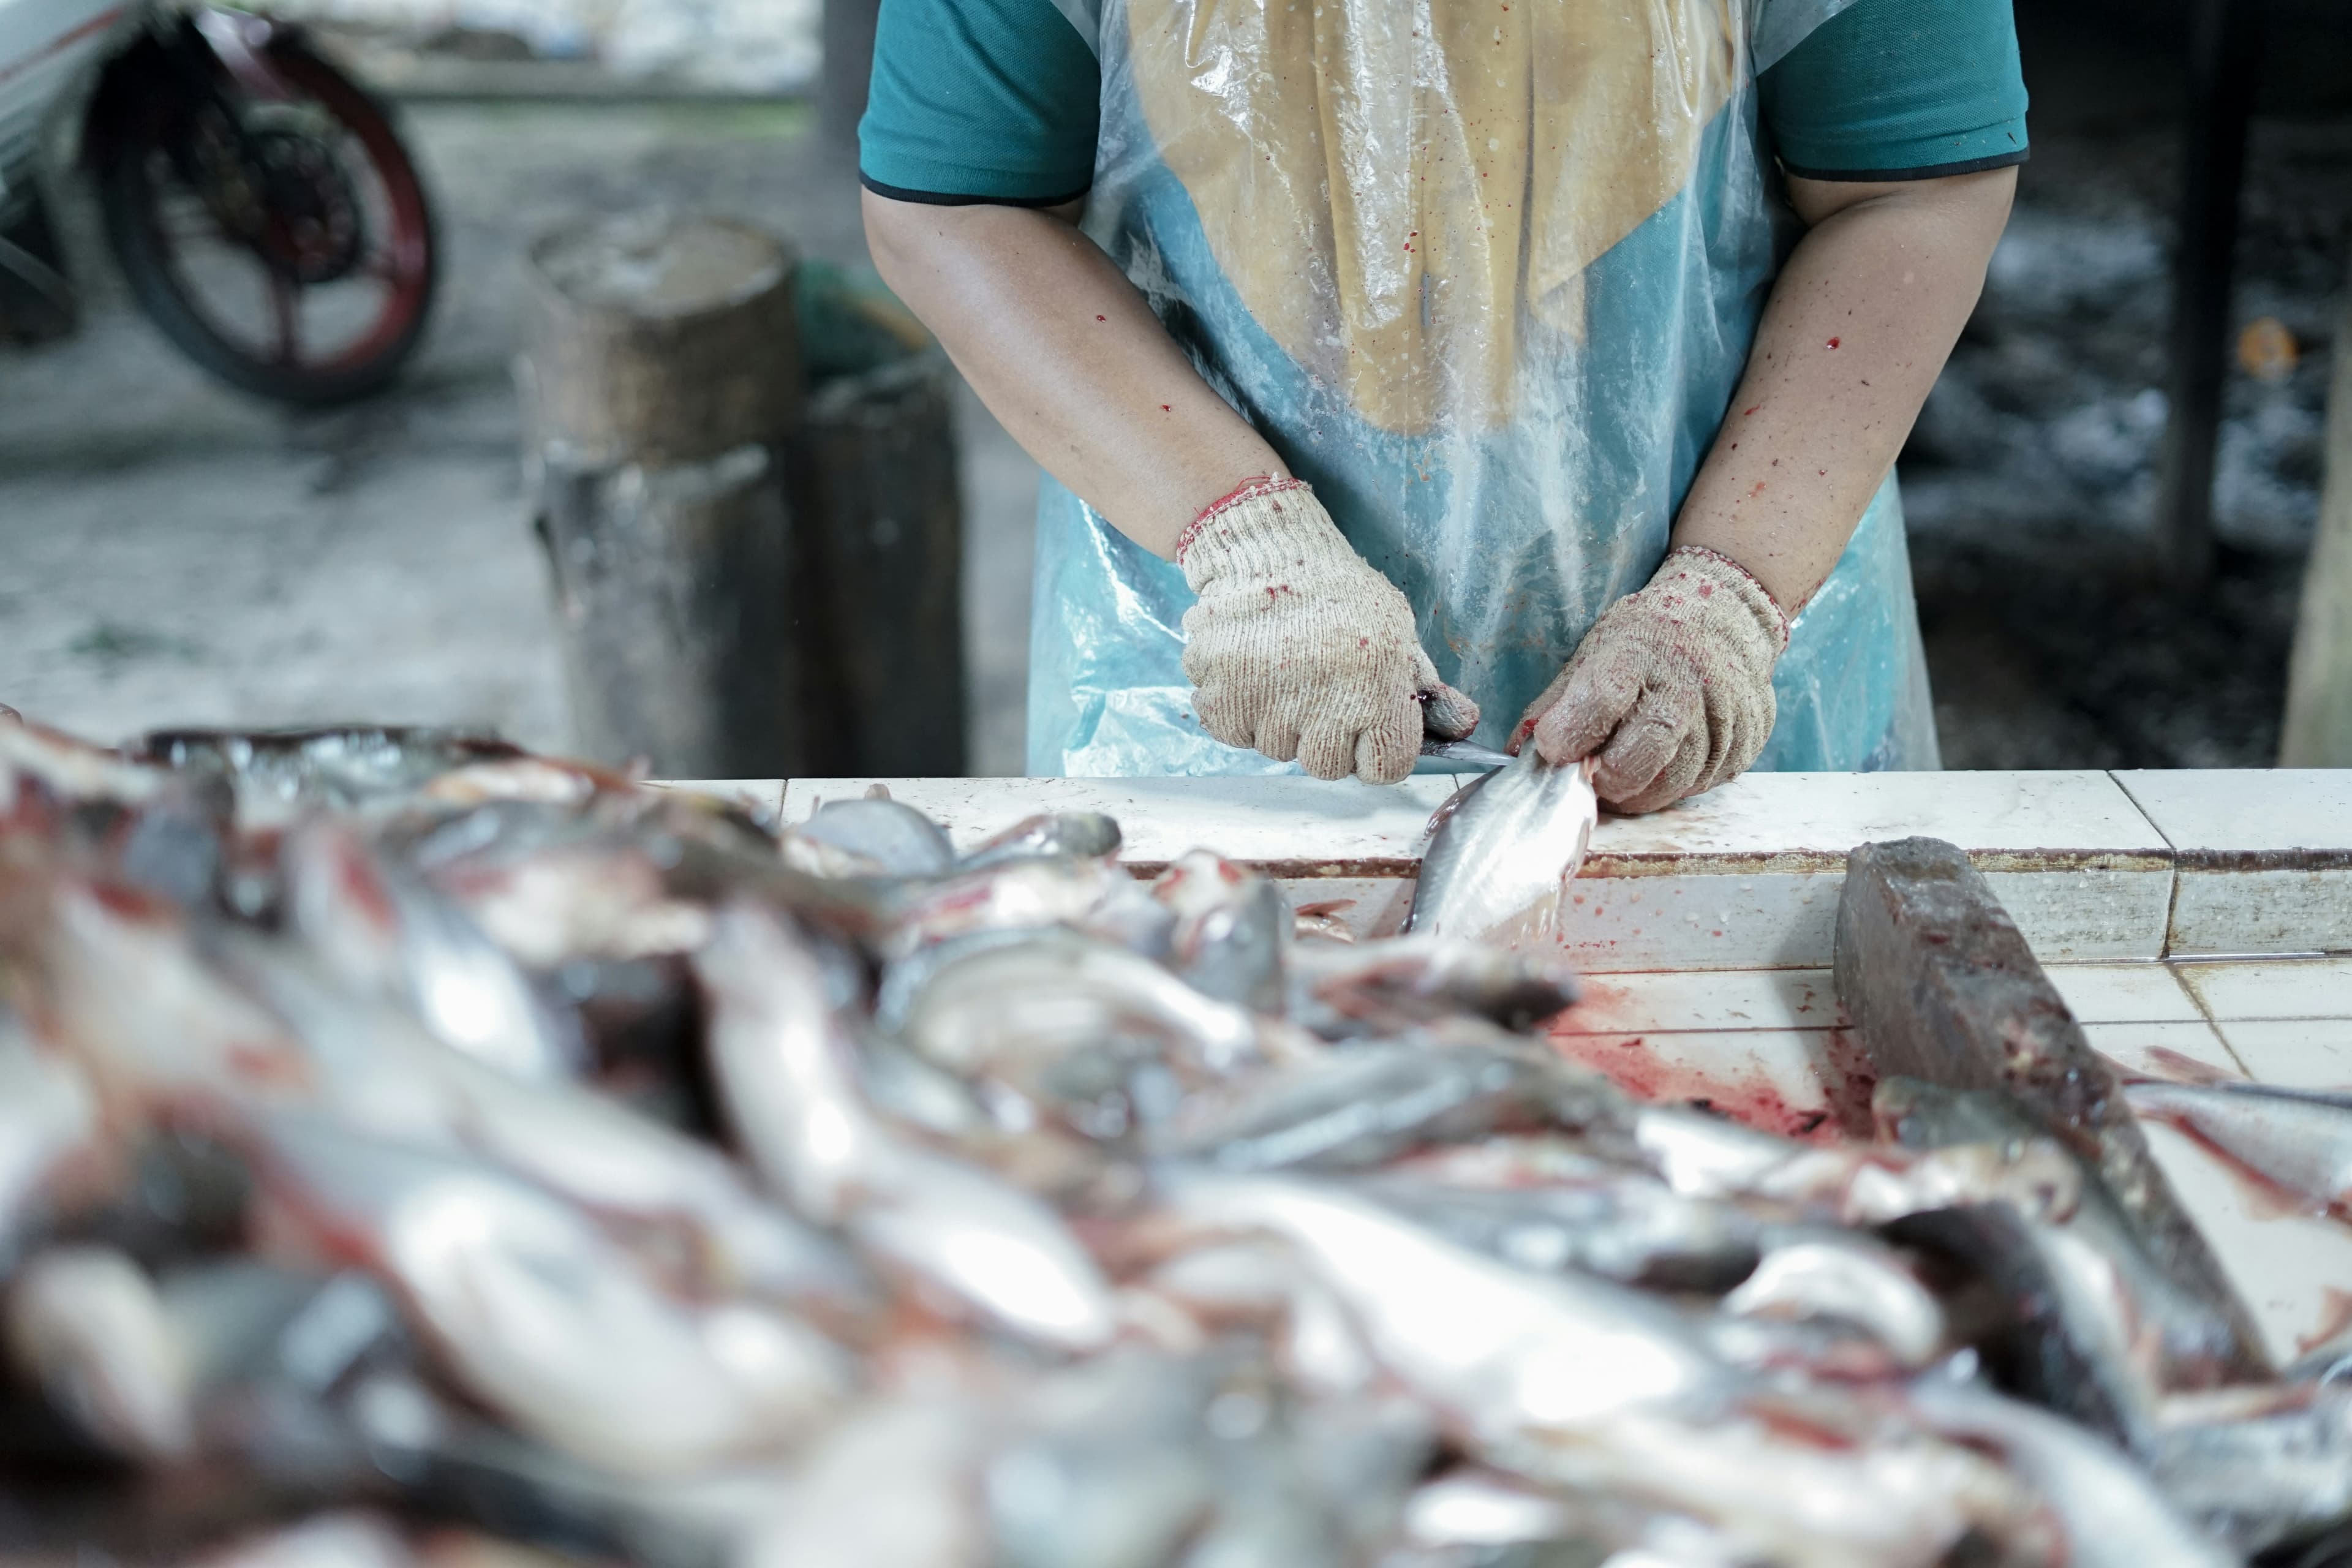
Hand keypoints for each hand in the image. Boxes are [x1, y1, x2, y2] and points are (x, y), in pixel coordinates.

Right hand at [1179, 478, 1478, 783]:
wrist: (1270, 550)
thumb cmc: (1340, 593)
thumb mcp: (1396, 631)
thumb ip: (1425, 684)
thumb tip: (1463, 725)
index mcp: (1377, 689)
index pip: (1385, 767)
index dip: (1377, 752)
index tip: (1366, 729)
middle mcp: (1324, 705)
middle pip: (1327, 766)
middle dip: (1324, 738)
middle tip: (1319, 693)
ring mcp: (1268, 705)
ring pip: (1277, 750)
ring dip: (1280, 722)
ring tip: (1283, 673)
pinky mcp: (1220, 696)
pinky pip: (1234, 733)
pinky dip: (1239, 712)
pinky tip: (1253, 674)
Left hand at [1513, 546, 1785, 813]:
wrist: (1726, 617)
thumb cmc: (1649, 637)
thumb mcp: (1595, 649)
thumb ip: (1556, 702)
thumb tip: (1518, 752)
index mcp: (1640, 651)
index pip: (1602, 699)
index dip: (1570, 733)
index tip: (1552, 747)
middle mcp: (1688, 684)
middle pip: (1639, 757)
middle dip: (1604, 779)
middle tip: (1589, 774)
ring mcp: (1725, 717)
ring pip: (1669, 786)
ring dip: (1635, 790)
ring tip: (1622, 769)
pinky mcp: (1745, 745)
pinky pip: (1698, 787)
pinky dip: (1669, 785)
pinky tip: (1662, 761)